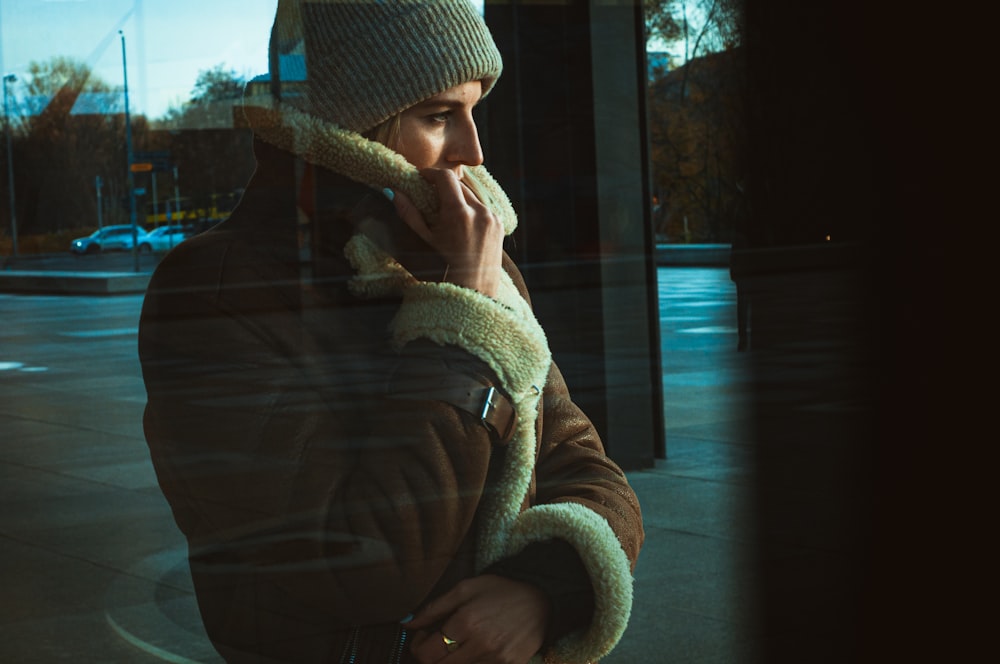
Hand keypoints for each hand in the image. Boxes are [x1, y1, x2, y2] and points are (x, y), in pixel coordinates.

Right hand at [390, 168, 504, 297]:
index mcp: (459, 214)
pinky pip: (482, 209)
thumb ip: (408, 214)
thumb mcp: (422, 243)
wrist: (471, 295)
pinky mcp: (499, 227)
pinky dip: (470, 210)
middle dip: (443, 188)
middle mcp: (480, 212)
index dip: (431, 174)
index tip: (421, 178)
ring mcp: (492, 219)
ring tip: (443, 213)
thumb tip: (393, 192)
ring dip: (457, 198)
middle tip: (428, 196)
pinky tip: (459, 225)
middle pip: (459, 186)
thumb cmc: (442, 272)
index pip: (446, 178)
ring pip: (472, 196)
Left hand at [406, 574, 550, 663]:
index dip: (417, 646)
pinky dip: (471, 663)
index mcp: (465, 621)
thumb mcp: (465, 588)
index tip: (422, 635)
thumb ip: (433, 607)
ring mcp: (495, 659)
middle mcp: (480, 644)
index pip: (425, 653)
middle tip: (437, 640)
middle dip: (431, 656)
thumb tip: (406, 623)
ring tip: (459, 643)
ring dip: (452, 660)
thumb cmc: (500, 591)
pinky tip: (476, 650)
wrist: (541, 600)